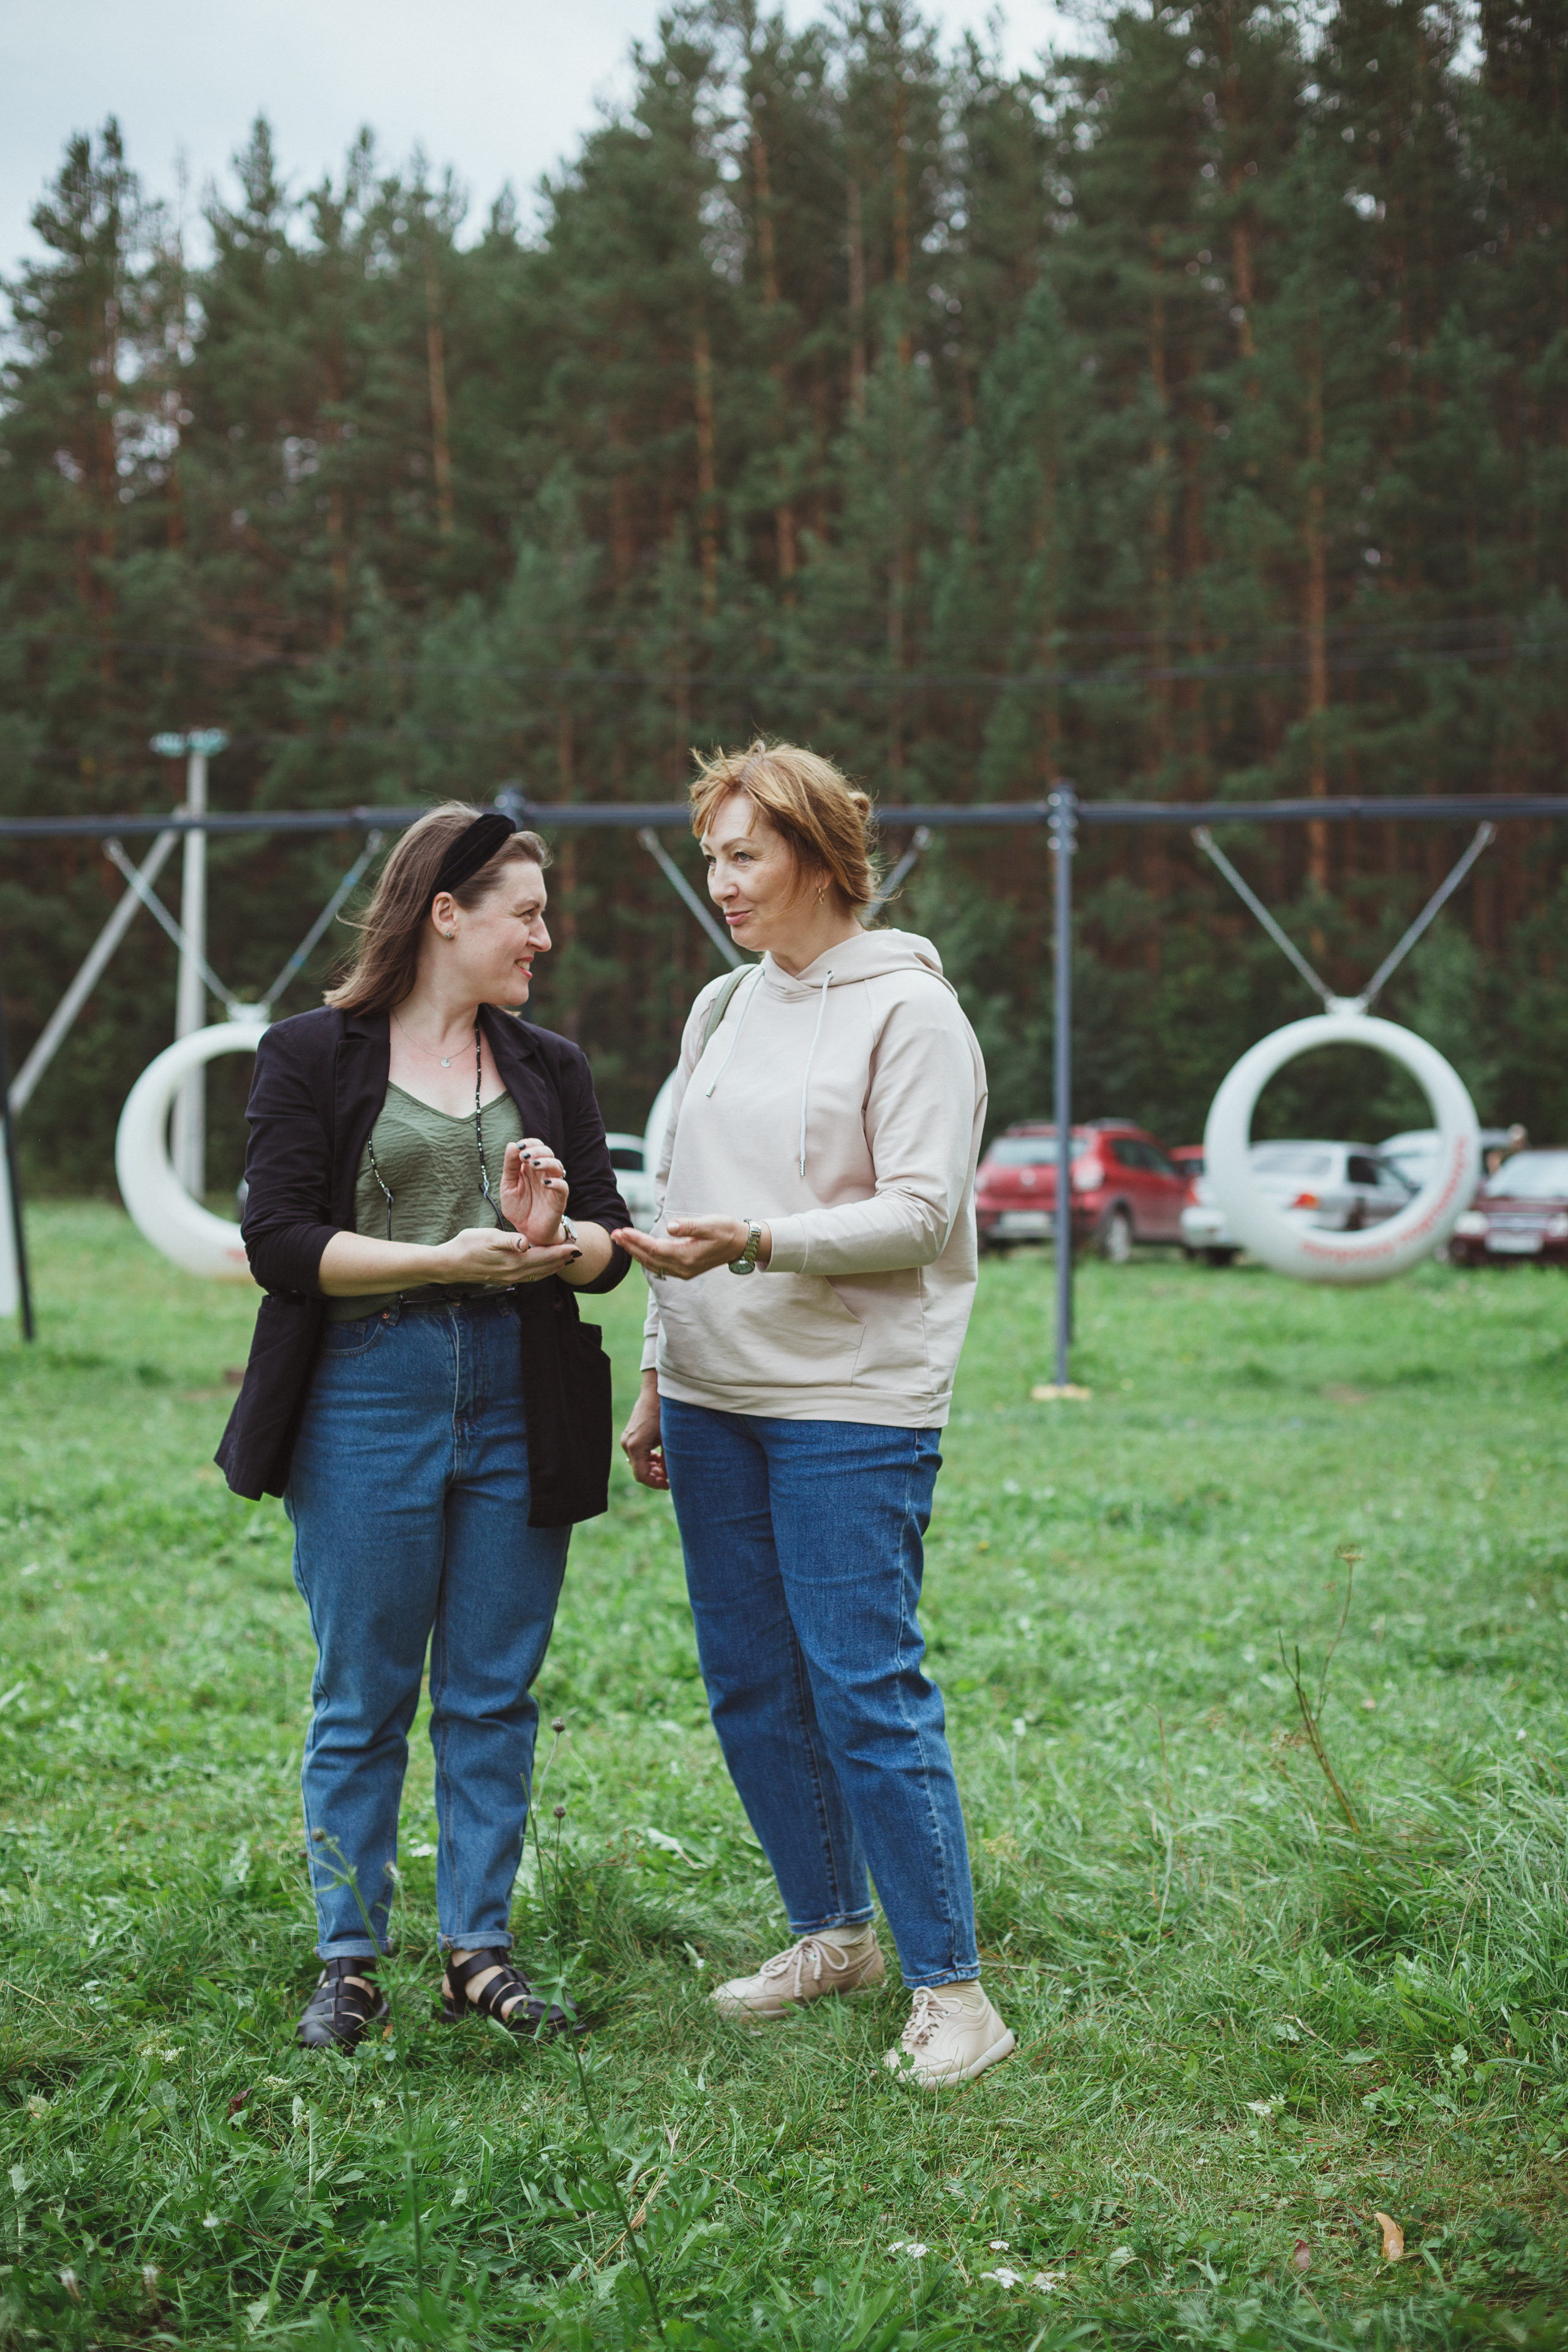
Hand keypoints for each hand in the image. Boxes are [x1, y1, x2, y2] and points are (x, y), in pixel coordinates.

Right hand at [437, 1226, 578, 1287]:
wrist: (448, 1264)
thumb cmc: (467, 1246)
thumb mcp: (488, 1237)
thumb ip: (509, 1241)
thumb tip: (526, 1243)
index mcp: (514, 1262)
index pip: (544, 1257)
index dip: (561, 1252)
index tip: (576, 1247)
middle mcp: (514, 1273)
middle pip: (545, 1268)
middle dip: (561, 1260)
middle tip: (576, 1252)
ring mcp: (509, 1278)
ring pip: (538, 1274)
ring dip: (553, 1267)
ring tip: (565, 1260)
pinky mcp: (503, 1279)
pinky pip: (528, 1277)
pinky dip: (540, 1271)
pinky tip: (541, 1267)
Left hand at [500, 1137, 569, 1244]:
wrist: (527, 1231)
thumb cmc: (518, 1208)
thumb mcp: (508, 1186)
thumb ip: (510, 1167)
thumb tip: (511, 1145)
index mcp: (531, 1168)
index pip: (536, 1146)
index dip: (529, 1143)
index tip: (518, 1148)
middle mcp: (543, 1173)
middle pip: (548, 1152)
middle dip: (536, 1150)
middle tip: (524, 1157)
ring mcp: (552, 1185)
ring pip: (558, 1166)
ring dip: (546, 1162)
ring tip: (533, 1165)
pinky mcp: (559, 1199)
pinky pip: (563, 1187)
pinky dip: (555, 1182)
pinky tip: (544, 1183)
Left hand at [611, 1215, 768, 1282]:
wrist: (741, 1245)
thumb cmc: (726, 1230)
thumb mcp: (710, 1224)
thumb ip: (689, 1226)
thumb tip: (669, 1226)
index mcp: (687, 1256)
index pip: (654, 1249)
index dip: (637, 1240)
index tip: (622, 1230)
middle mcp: (682, 1268)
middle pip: (649, 1259)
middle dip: (630, 1247)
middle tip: (614, 1234)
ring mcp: (683, 1271)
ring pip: (652, 1264)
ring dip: (635, 1252)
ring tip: (620, 1240)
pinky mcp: (684, 1270)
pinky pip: (659, 1266)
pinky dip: (645, 1257)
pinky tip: (638, 1249)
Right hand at [620, 1372, 667, 1488]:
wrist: (655, 1392)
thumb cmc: (664, 1414)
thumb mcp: (668, 1439)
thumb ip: (667, 1460)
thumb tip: (668, 1476)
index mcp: (636, 1446)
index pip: (641, 1476)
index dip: (655, 1484)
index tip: (668, 1484)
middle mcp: (627, 1444)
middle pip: (639, 1470)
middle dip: (655, 1476)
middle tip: (670, 1476)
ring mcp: (627, 1439)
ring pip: (638, 1462)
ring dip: (652, 1467)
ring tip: (666, 1465)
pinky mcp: (630, 1435)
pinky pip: (637, 1453)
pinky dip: (648, 1458)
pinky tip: (659, 1456)